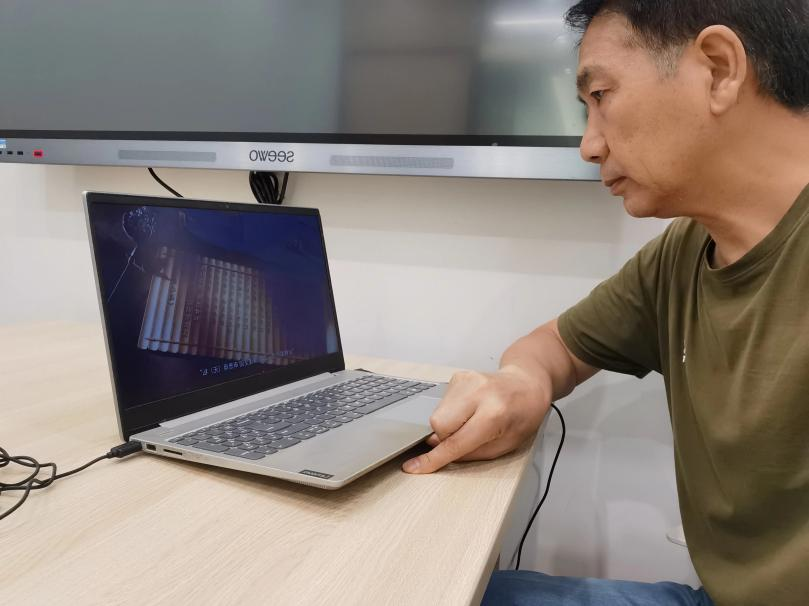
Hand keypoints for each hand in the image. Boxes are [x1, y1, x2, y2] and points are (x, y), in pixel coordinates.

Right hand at [401, 365, 549, 473]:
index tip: (413, 467)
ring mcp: (466, 380)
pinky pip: (442, 403)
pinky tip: (469, 408)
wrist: (527, 383)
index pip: (456, 442)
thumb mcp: (507, 445)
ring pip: (437, 414)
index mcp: (494, 414)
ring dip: (448, 424)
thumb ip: (472, 452)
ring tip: (471, 419)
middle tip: (465, 437)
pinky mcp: (458, 376)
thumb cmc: (522, 416)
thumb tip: (439, 451)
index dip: (434, 458)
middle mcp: (478, 393)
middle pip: (439, 424)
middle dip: (445, 438)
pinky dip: (451, 412)